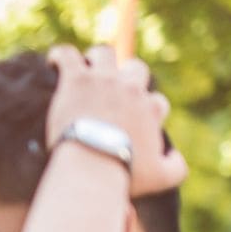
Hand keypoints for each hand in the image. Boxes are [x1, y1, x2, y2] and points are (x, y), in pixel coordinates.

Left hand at [45, 44, 187, 196]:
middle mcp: (131, 89)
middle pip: (135, 69)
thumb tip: (176, 155)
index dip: (145, 110)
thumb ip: (177, 166)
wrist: (93, 167)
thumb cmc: (125, 174)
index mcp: (151, 108)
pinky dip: (60, 56)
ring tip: (83, 73)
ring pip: (104, 54)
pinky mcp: (77, 80)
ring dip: (96, 60)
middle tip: (109, 91)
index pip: (155, 101)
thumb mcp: (161, 177)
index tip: (131, 122)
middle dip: (126, 77)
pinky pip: (68, 55)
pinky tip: (53, 63)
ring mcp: (103, 81)